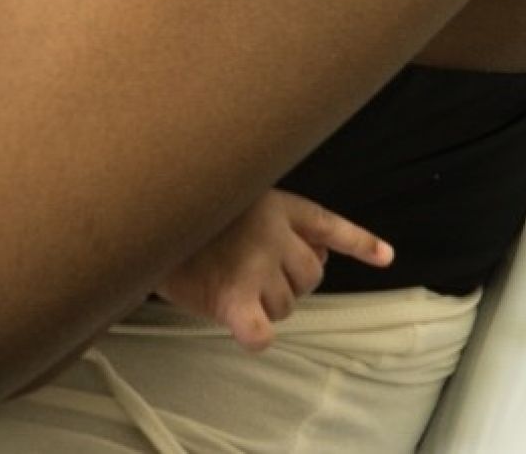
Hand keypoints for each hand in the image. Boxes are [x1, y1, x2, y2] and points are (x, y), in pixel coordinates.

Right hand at [154, 189, 390, 351]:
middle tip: (250, 273)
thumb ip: (268, 213)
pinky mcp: (231, 296)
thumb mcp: (232, 188)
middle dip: (289, 283)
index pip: (328, 225)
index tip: (385, 256)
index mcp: (277, 205)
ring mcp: (254, 266)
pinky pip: (257, 328)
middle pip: (309, 278)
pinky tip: (255, 336)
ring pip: (286, 305)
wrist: (140, 207)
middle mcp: (274, 235)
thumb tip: (312, 251)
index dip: (359, 242)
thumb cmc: (184, 199)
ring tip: (226, 284)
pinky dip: (256, 335)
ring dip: (266, 305)